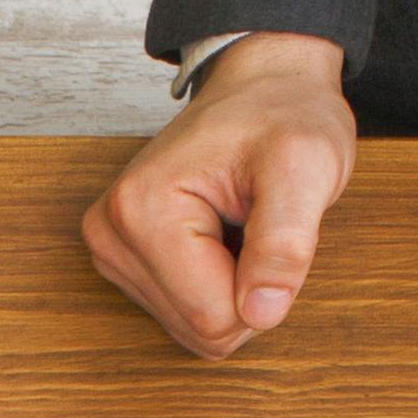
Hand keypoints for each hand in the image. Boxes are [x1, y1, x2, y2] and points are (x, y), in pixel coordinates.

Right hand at [81, 38, 354, 358]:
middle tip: (257, 225)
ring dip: (233, 286)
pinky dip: (216, 283)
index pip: (212, 317)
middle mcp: (110, 232)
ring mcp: (110, 248)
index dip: (263, 288)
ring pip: (191, 328)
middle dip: (245, 290)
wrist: (262, 88)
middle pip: (198, 329)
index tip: (269, 225)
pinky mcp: (122, 259)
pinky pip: (184, 314)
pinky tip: (221, 234)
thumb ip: (286, 243)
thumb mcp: (307, 167)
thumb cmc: (285, 116)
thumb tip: (261, 315)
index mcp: (141, 210)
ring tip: (240, 224)